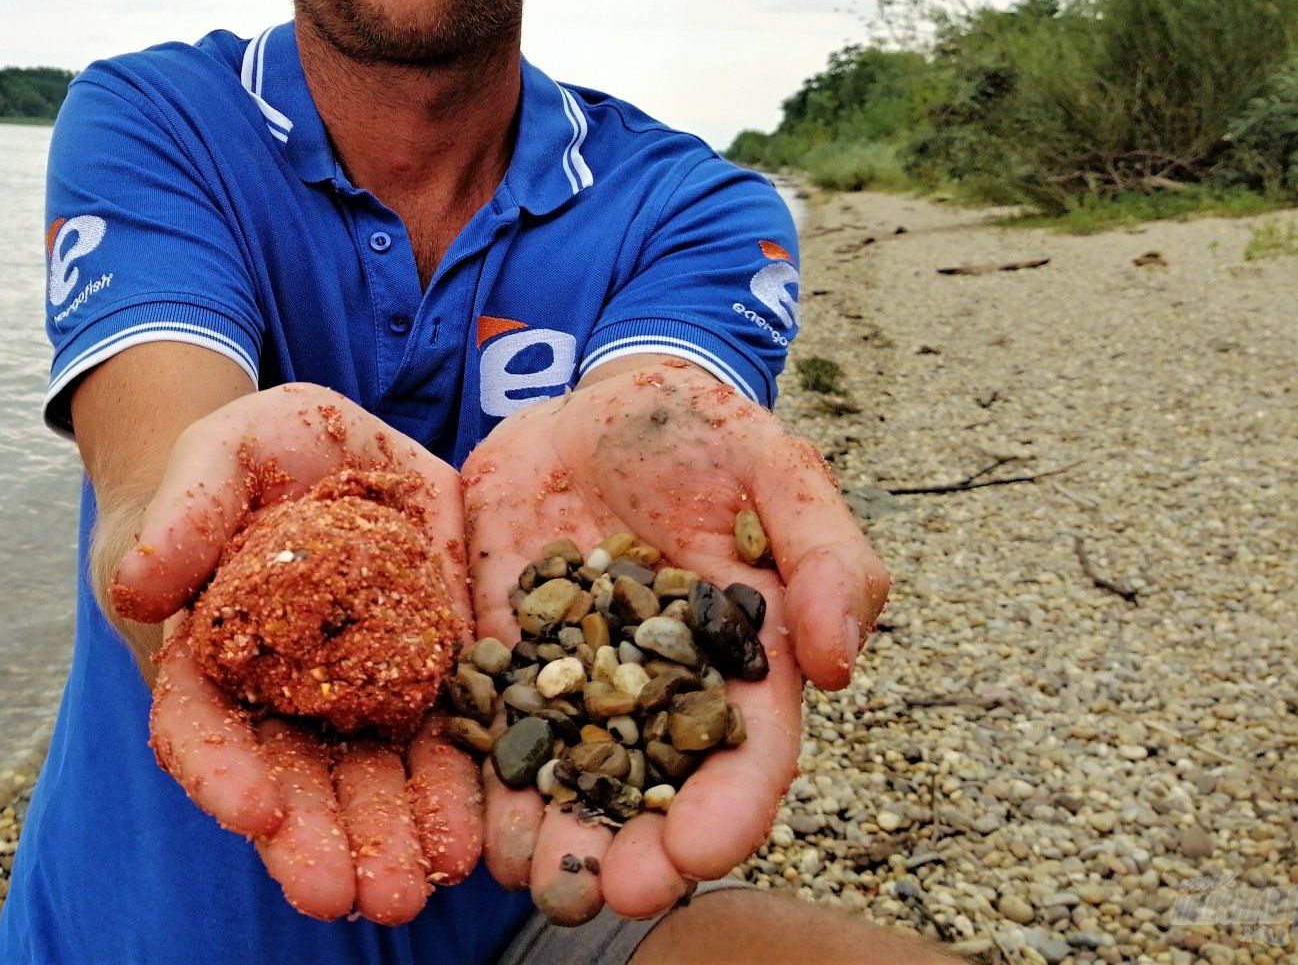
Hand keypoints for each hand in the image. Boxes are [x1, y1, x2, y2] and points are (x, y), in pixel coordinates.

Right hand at [108, 383, 480, 924]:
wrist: (334, 456)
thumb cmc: (257, 457)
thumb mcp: (222, 450)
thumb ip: (186, 508)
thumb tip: (141, 589)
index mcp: (210, 650)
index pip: (200, 722)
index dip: (220, 769)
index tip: (253, 810)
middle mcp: (281, 693)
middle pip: (288, 778)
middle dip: (312, 839)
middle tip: (336, 895)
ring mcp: (358, 693)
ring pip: (367, 781)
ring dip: (385, 842)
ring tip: (408, 891)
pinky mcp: (430, 676)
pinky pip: (442, 746)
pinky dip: (452, 798)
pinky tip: (470, 839)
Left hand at [459, 358, 890, 923]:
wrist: (599, 402)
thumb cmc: (703, 433)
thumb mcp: (776, 468)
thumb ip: (825, 555)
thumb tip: (839, 665)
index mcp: (737, 664)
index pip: (745, 757)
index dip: (726, 813)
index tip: (697, 857)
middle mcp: (655, 690)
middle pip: (649, 790)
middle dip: (626, 850)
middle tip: (596, 895)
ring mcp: (573, 675)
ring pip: (563, 772)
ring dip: (545, 831)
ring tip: (520, 873)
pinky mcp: (502, 649)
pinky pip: (485, 719)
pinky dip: (474, 769)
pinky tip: (457, 811)